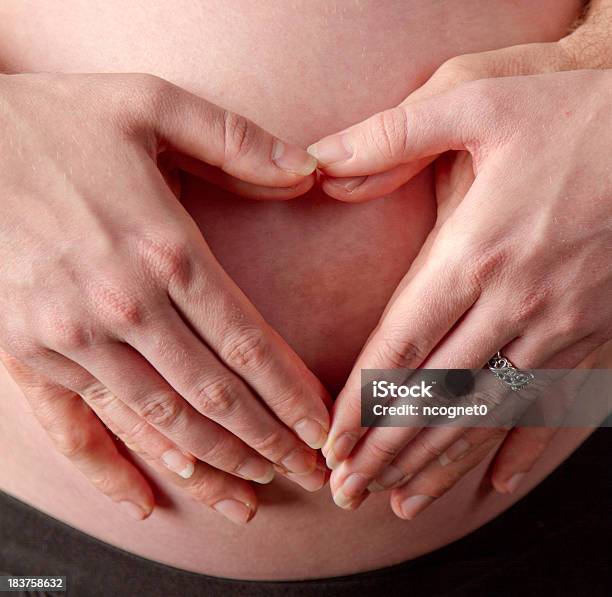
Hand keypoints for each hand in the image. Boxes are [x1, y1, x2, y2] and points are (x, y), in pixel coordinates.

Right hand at [0, 72, 329, 522]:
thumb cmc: (56, 120)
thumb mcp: (150, 103)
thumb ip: (236, 139)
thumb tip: (307, 169)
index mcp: (164, 247)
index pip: (247, 342)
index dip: (290, 392)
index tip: (321, 426)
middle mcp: (122, 304)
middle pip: (214, 394)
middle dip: (269, 439)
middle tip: (310, 472)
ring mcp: (70, 335)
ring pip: (160, 419)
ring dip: (214, 461)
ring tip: (256, 491)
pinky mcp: (28, 352)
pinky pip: (78, 427)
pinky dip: (114, 468)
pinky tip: (145, 503)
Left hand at [308, 68, 611, 515]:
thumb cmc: (580, 110)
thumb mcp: (481, 97)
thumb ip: (394, 132)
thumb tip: (320, 163)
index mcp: (476, 252)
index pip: (400, 347)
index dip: (360, 402)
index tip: (330, 444)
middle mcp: (516, 302)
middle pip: (436, 395)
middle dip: (384, 449)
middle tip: (344, 493)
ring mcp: (564, 325)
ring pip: (487, 414)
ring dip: (438, 463)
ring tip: (396, 503)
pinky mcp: (601, 333)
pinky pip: (555, 409)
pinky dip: (521, 451)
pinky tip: (491, 487)